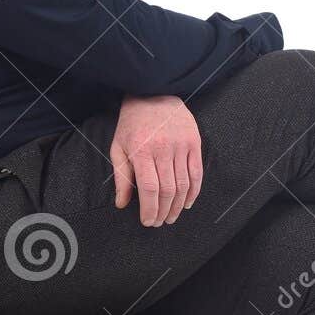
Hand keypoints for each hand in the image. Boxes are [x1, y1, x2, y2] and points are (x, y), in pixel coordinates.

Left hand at [109, 95, 203, 226]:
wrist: (153, 93)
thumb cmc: (132, 122)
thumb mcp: (118, 147)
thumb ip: (121, 176)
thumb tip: (122, 203)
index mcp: (142, 151)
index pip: (150, 189)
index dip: (151, 209)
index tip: (148, 221)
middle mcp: (163, 149)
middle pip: (168, 190)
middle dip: (164, 211)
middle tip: (160, 222)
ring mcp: (181, 145)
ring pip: (184, 185)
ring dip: (178, 206)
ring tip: (172, 216)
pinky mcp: (194, 142)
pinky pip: (197, 173)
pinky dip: (194, 192)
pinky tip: (187, 203)